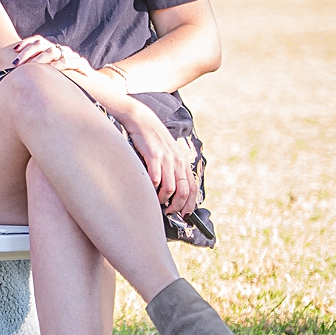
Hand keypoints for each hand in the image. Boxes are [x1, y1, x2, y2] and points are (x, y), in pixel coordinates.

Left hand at [13, 34, 92, 79]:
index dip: (26, 44)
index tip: (14, 50)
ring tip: (29, 67)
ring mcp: (71, 56)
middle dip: (27, 52)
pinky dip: (57, 65)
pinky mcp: (80, 64)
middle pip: (42, 44)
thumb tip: (15, 75)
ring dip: (39, 59)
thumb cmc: (67, 81)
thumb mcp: (50, 75)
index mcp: (53, 50)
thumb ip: (36, 72)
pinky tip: (49, 71)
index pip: (37, 40)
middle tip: (16, 63)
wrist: (92, 85)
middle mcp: (61, 50)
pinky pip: (67, 62)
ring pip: (53, 51)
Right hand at [112, 101, 197, 215]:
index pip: (193, 188)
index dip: (191, 204)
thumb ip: (172, 168)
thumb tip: (172, 189)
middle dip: (178, 207)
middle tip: (170, 212)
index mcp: (183, 162)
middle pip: (184, 191)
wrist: (142, 120)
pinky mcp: (153, 156)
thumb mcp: (168, 153)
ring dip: (164, 200)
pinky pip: (155, 179)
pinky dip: (153, 189)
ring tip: (158, 203)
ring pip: (171, 188)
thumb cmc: (153, 139)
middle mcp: (178, 161)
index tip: (185, 214)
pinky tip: (149, 190)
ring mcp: (166, 159)